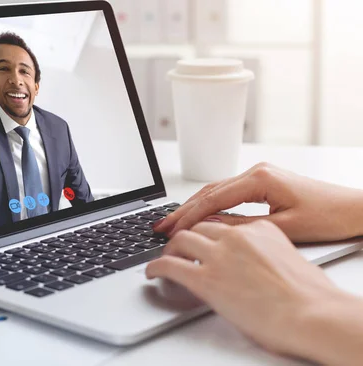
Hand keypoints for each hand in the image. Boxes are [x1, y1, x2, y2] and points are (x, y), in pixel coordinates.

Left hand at [145, 220, 345, 361]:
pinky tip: (151, 272)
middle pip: (200, 226)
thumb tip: (251, 262)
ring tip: (165, 257)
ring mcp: (219, 255)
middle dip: (186, 233)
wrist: (313, 314)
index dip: (206, 229)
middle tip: (177, 243)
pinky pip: (170, 265)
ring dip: (170, 248)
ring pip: (182, 239)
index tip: (199, 234)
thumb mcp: (288, 259)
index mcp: (260, 229)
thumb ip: (265, 252)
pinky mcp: (205, 278)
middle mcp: (237, 236)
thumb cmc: (309, 297)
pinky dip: (155, 267)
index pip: (224, 222)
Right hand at [154, 162, 362, 242]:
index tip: (170, 229)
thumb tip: (212, 230)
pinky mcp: (264, 183)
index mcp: (260, 179)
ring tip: (173, 223)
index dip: (188, 216)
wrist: (356, 208)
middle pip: (209, 191)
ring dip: (194, 207)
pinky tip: (200, 216)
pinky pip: (228, 193)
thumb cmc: (329, 216)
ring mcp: (260, 176)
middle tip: (161, 226)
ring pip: (216, 191)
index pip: (213, 198)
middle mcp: (257, 172)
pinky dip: (210, 205)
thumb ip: (245, 228)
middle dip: (184, 210)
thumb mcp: (284, 227)